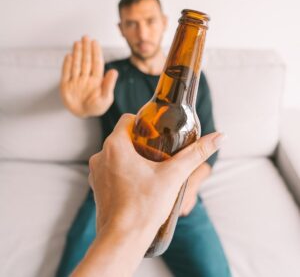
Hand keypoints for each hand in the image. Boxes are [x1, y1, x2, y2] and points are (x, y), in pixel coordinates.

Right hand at [60, 36, 117, 117]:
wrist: (83, 114)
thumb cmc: (96, 107)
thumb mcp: (105, 98)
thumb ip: (109, 85)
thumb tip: (114, 71)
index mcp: (97, 80)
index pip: (96, 63)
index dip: (95, 52)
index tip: (95, 42)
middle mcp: (86, 78)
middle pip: (86, 61)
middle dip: (86, 49)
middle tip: (85, 37)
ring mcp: (76, 80)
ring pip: (77, 64)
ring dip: (77, 53)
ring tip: (78, 43)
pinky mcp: (66, 85)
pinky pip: (66, 73)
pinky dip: (67, 65)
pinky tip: (69, 56)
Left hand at [89, 114, 223, 237]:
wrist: (123, 239)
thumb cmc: (145, 206)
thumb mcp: (174, 175)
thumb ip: (196, 154)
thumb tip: (220, 137)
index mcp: (115, 146)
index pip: (127, 119)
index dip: (143, 123)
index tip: (155, 133)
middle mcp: (100, 156)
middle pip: (122, 137)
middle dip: (140, 141)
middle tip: (157, 152)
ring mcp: (95, 172)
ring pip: (115, 154)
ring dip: (130, 156)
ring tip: (149, 168)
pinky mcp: (96, 186)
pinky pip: (110, 169)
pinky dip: (122, 170)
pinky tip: (137, 182)